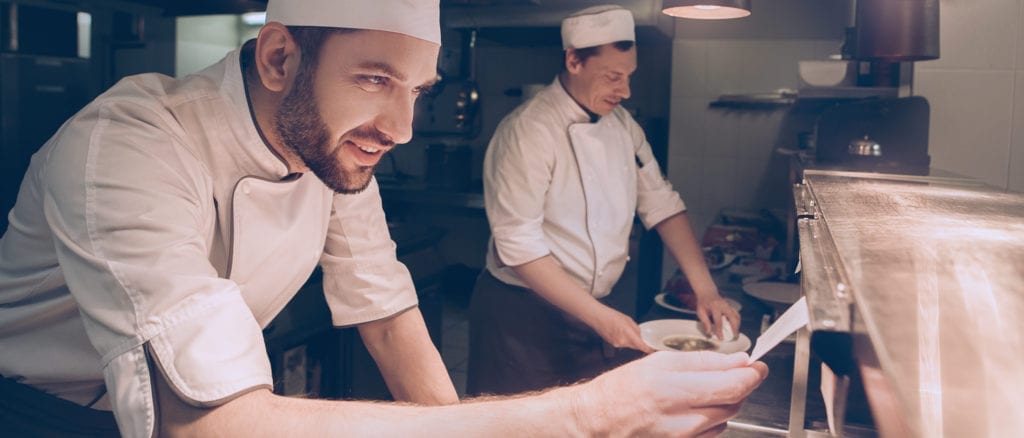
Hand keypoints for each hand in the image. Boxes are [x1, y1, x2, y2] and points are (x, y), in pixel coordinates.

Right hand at [571, 351, 768, 436]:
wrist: (600, 420)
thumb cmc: (624, 389)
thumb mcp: (659, 362)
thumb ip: (704, 362)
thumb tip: (740, 361)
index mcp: (675, 388)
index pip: (734, 384)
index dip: (753, 374)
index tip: (758, 366)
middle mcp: (683, 418)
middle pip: (734, 402)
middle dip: (738, 385)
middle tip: (728, 373)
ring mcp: (685, 437)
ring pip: (727, 417)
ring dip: (724, 401)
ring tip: (700, 391)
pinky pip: (713, 431)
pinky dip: (712, 417)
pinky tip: (692, 408)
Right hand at [584, 306, 654, 352]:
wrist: (597, 317)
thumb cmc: (610, 315)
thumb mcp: (628, 319)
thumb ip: (636, 329)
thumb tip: (640, 336)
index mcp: (627, 333)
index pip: (640, 345)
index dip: (647, 349)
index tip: (652, 350)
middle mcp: (622, 341)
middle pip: (635, 346)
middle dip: (638, 342)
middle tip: (636, 333)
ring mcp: (617, 344)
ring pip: (628, 345)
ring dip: (630, 340)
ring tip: (623, 329)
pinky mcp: (612, 345)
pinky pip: (622, 344)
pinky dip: (623, 340)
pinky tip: (618, 332)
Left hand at [695, 295, 740, 340]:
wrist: (707, 293)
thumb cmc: (703, 303)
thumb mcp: (701, 312)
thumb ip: (705, 322)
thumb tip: (709, 332)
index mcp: (715, 307)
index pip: (718, 321)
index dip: (720, 330)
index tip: (720, 337)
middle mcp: (723, 305)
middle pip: (732, 317)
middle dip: (734, 327)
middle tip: (734, 336)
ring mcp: (728, 305)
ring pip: (736, 315)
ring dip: (737, 325)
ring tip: (736, 333)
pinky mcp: (730, 306)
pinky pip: (737, 314)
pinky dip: (737, 321)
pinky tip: (736, 327)